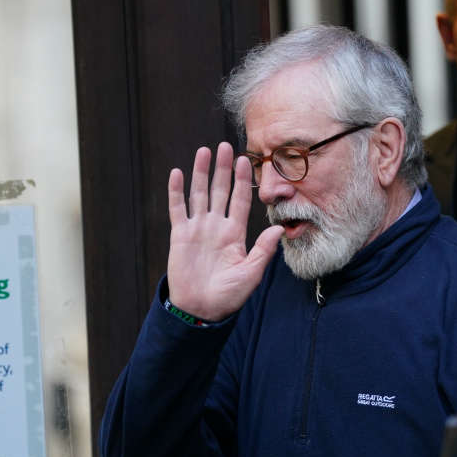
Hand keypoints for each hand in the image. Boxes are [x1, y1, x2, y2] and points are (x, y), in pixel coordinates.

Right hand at [166, 142, 282, 320]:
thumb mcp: (250, 273)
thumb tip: (280, 229)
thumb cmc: (229, 295)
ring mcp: (198, 229)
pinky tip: (177, 173)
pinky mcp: (180, 235)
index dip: (243, 180)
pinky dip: (176, 191)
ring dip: (201, 173)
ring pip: (200, 194)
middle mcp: (216, 226)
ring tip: (204, 151)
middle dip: (223, 169)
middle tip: (226, 146)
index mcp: (235, 233)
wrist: (201, 310)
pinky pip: (178, 209)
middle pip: (220, 191)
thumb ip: (263, 250)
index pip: (240, 200)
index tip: (247, 160)